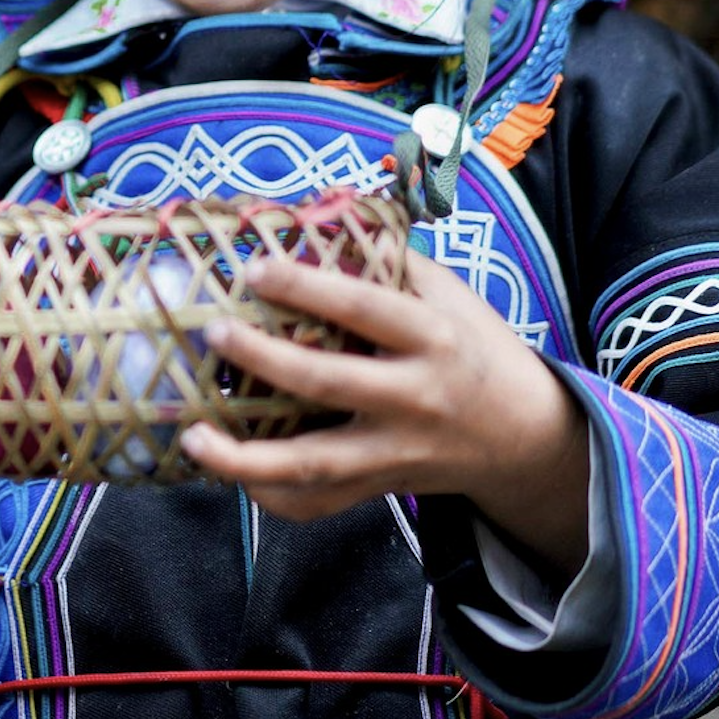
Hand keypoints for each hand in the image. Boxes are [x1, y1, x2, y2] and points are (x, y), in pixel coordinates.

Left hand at [180, 252, 590, 570]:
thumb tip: (321, 213)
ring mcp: (396, 452)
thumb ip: (391, 260)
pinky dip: (272, 498)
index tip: (254, 269)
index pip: (366, 308)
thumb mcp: (451, 296)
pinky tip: (228, 476)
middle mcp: (415, 398)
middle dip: (265, 359)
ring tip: (192, 439)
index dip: (308, 287)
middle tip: (214, 331)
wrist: (526, 437)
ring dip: (247, 459)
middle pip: (330, 383)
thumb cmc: (475, 348)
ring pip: (315, 464)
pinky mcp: (382, 488)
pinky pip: (320, 504)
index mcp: (433, 338)